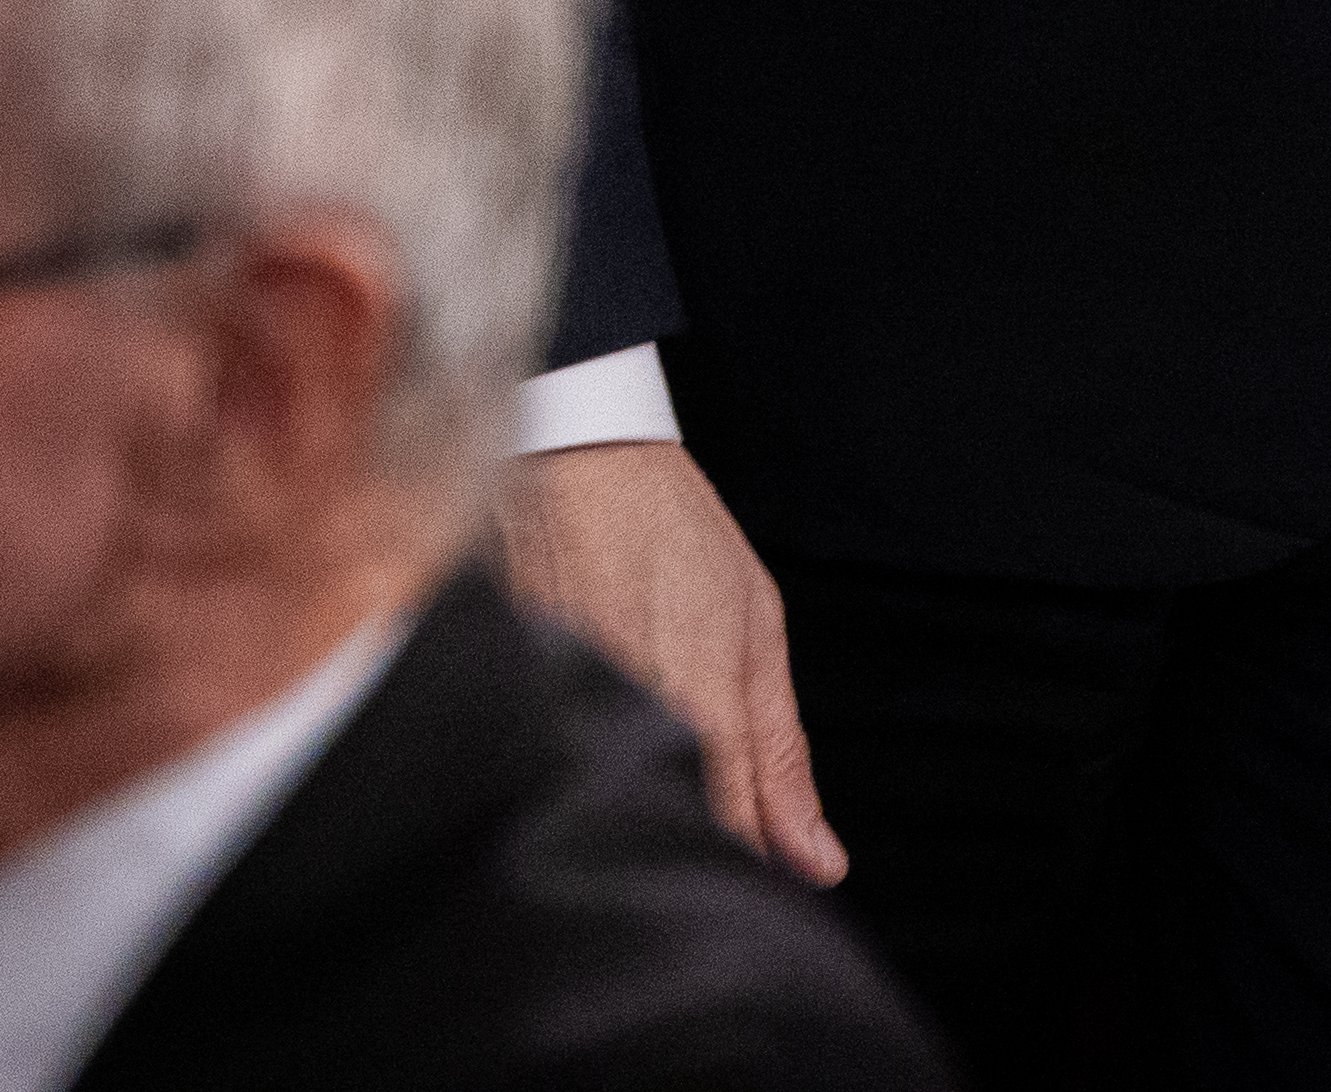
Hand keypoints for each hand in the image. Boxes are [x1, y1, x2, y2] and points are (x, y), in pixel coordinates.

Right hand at [500, 437, 839, 876]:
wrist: (575, 452)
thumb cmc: (671, 531)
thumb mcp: (756, 630)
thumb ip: (782, 757)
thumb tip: (819, 863)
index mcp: (702, 709)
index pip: (725, 846)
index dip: (740, 869)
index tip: (750, 877)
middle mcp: (629, 720)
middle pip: (657, 835)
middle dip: (681, 843)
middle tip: (693, 810)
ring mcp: (564, 710)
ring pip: (599, 805)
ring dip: (622, 802)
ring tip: (632, 742)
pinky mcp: (511, 700)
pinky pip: (546, 769)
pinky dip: (567, 765)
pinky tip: (579, 726)